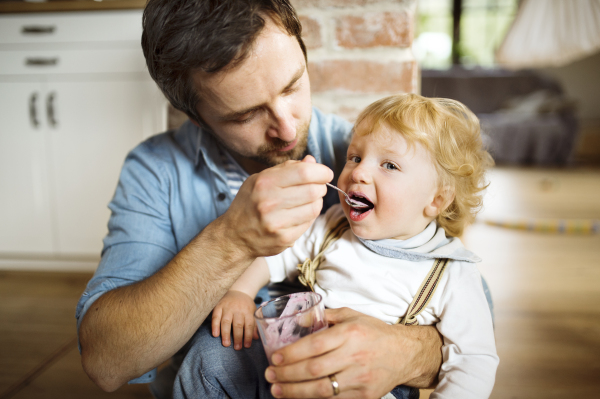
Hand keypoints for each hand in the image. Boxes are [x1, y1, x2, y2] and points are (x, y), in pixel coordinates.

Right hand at [211, 290, 258, 349]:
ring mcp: (227, 307)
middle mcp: (238, 309)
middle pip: (238, 324)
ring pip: (226, 321)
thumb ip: (254, 325)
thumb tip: (256, 338)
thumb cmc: (246, 305)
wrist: (237, 290)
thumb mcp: (253, 312)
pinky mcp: (218, 306)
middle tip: (237, 348)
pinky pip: (216, 316)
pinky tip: (215, 334)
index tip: (247, 346)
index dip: (248, 336)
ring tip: (226, 344)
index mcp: (248, 311)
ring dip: (226, 333)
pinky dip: (215, 325)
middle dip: (238, 337)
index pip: (249, 325)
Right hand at [225, 155, 332, 257]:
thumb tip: (312, 160)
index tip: (325, 173)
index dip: (321, 171)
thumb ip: (287, 169)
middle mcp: (269, 202)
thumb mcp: (261, 179)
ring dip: (317, 202)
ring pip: (314, 208)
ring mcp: (277, 222)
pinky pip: (309, 223)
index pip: (304, 173)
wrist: (234, 236)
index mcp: (264, 182)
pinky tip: (300, 214)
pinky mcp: (284, 238)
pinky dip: (309, 216)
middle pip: (313, 191)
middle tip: (317, 187)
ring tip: (308, 201)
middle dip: (321, 187)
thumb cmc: (250, 203)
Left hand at [264, 307, 442, 397]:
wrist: (405, 353)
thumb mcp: (352, 315)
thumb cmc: (374, 332)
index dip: (292, 353)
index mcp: (350, 333)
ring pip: (322, 390)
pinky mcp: (364, 395)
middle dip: (288, 374)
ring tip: (277, 390)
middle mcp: (355, 356)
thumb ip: (325, 316)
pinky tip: (298, 397)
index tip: (275, 358)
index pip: (315, 345)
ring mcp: (360, 379)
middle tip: (270, 374)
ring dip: (295, 392)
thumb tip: (298, 320)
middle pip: (315, 369)